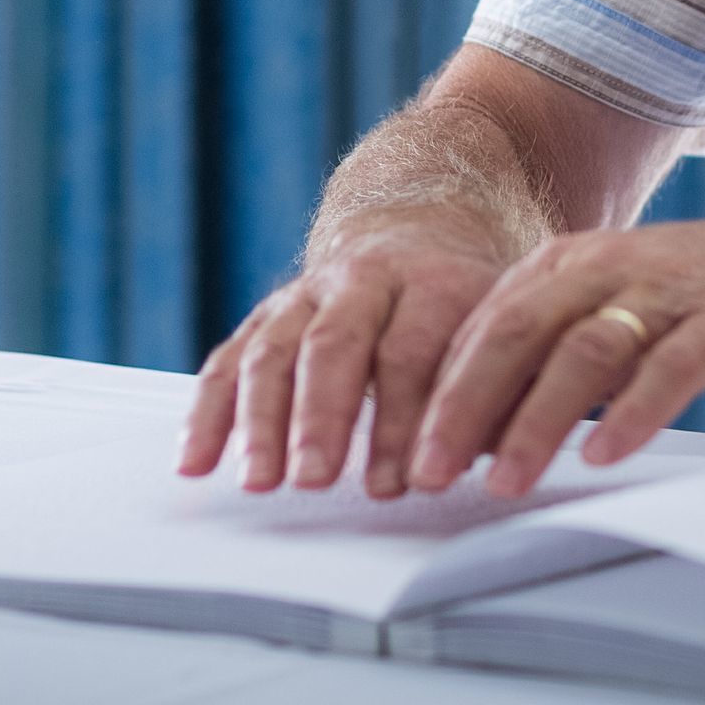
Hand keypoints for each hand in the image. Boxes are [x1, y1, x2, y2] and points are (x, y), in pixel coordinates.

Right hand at [175, 221, 513, 497]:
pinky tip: (196, 460)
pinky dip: (208, 411)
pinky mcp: (268, 314)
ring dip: (262, 421)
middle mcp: (364, 279)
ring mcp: (307, 293)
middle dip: (323, 417)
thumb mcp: (500, 327)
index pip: (413, 351)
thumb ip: (501, 390)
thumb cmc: (466, 301)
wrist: (418, 223)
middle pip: (335, 345)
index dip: (404, 420)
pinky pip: (229, 359)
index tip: (402, 481)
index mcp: (432, 280)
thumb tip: (509, 458)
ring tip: (260, 480)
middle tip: (316, 478)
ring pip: (274, 350)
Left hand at [406, 212, 704, 497]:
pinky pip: (669, 368)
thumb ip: (546, 351)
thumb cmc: (703, 299)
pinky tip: (603, 457)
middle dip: (463, 405)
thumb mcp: (612, 308)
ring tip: (500, 481)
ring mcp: (668, 292)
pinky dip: (631, 414)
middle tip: (426, 471)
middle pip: (516, 332)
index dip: (436, 388)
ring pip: (582, 352)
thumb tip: (467, 426)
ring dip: (533, 421)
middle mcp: (609, 267)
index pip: (483, 324)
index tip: (399, 451)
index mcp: (569, 263)